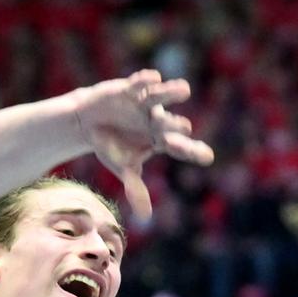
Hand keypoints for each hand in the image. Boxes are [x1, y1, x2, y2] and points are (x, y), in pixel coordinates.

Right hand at [69, 70, 211, 218]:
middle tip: (185, 128)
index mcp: (160, 140)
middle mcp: (157, 120)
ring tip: (184, 90)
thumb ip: (136, 189)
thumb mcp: (123, 167)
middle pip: (170, 123)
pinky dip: (145, 80)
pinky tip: (153, 78)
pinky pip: (140, 84)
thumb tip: (146, 218)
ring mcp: (145, 104)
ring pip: (162, 97)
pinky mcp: (130, 89)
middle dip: (176, 125)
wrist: (89, 123)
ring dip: (171, 92)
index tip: (208, 156)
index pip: (180, 147)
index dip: (193, 151)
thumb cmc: (111, 146)